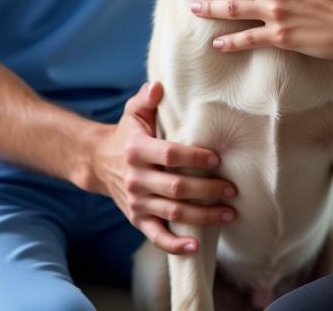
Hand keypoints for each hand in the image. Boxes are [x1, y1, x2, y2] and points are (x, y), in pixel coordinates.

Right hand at [86, 81, 237, 254]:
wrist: (99, 162)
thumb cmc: (128, 132)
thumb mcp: (134, 111)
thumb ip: (146, 98)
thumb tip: (158, 86)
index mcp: (138, 150)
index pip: (170, 155)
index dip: (194, 157)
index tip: (218, 158)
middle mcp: (137, 178)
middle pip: (176, 188)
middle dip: (207, 189)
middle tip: (233, 189)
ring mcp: (137, 202)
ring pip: (173, 212)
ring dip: (203, 216)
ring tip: (229, 213)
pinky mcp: (137, 219)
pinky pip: (157, 236)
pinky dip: (175, 245)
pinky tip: (196, 246)